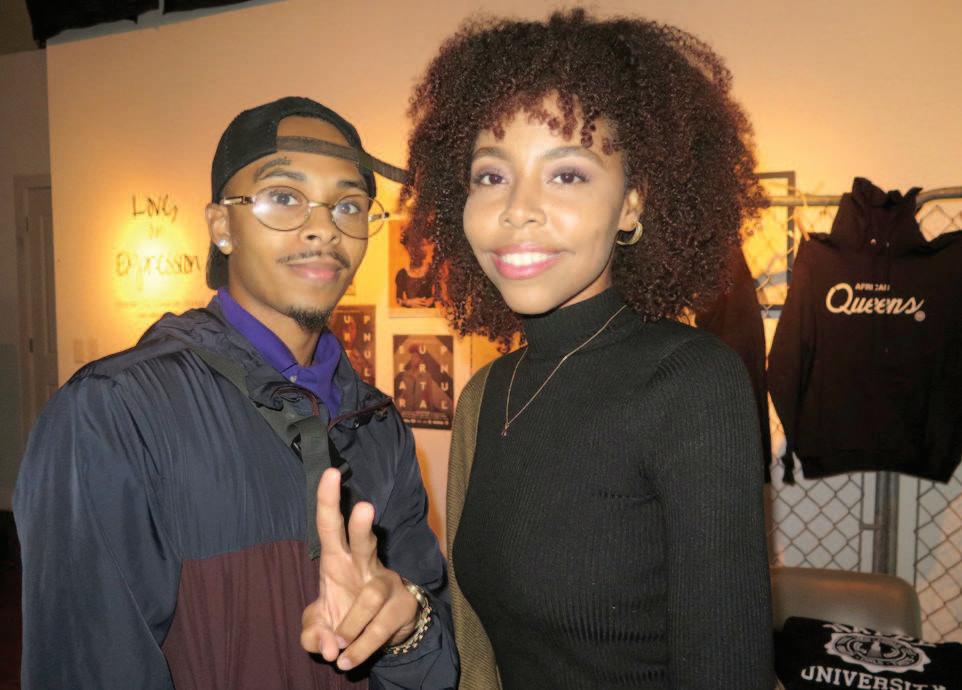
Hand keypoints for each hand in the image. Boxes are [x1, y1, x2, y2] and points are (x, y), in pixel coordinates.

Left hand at [301, 468, 419, 670]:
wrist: (381, 634)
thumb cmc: (343, 615)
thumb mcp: (318, 626)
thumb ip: (312, 634)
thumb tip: (326, 645)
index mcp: (338, 560)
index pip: (331, 525)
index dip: (329, 500)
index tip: (331, 473)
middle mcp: (364, 566)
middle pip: (365, 540)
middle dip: (364, 524)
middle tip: (365, 506)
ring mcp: (386, 584)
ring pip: (371, 594)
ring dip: (351, 623)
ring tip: (337, 646)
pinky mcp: (403, 606)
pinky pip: (381, 626)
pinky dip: (361, 646)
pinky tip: (347, 659)